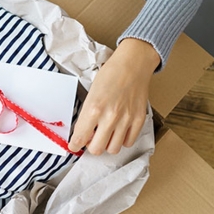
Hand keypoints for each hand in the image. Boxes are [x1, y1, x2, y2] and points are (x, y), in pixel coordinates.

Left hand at [68, 38, 159, 154]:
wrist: (133, 64)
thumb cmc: (111, 74)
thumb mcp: (91, 93)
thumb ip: (86, 115)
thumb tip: (83, 134)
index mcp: (94, 108)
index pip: (80, 138)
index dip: (75, 145)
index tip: (74, 146)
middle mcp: (110, 116)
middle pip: (96, 149)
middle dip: (91, 146)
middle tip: (91, 138)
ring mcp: (126, 120)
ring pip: (113, 149)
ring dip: (107, 144)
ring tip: (106, 134)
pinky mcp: (139, 120)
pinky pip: (128, 142)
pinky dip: (122, 140)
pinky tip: (119, 131)